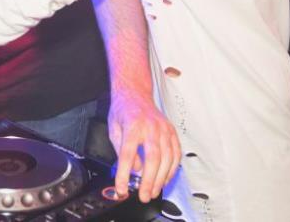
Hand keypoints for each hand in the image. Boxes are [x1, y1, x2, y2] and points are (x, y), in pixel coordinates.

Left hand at [108, 89, 180, 203]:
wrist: (136, 93)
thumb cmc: (123, 111)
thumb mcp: (114, 129)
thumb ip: (121, 150)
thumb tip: (134, 169)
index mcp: (133, 126)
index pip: (127, 154)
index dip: (124, 174)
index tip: (121, 188)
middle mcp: (151, 127)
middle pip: (153, 158)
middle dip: (149, 181)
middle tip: (144, 195)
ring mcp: (164, 129)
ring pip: (167, 158)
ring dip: (161, 179)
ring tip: (154, 191)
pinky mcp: (172, 132)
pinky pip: (176, 154)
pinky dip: (172, 169)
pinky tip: (165, 178)